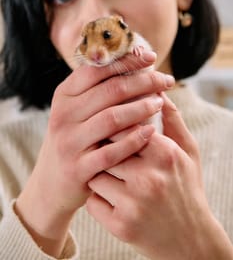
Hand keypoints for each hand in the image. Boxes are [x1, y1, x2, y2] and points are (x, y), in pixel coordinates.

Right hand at [15, 51, 173, 256]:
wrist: (51, 182)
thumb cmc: (73, 139)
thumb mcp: (75, 111)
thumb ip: (96, 90)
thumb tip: (132, 63)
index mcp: (64, 95)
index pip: (97, 69)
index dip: (126, 60)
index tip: (150, 56)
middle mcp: (64, 115)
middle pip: (110, 91)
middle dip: (144, 81)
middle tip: (166, 80)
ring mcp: (70, 142)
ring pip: (112, 118)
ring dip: (142, 108)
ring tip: (160, 102)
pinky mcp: (78, 168)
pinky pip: (112, 152)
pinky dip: (135, 140)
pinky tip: (152, 131)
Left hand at [87, 94, 232, 259]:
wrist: (190, 239)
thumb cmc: (187, 188)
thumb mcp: (188, 152)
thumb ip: (172, 119)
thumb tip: (156, 89)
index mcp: (165, 154)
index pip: (125, 125)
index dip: (115, 125)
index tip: (111, 125)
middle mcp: (148, 178)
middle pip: (106, 147)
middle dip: (103, 146)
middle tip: (105, 147)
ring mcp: (133, 203)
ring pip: (95, 173)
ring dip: (98, 172)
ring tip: (113, 176)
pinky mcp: (120, 226)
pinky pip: (92, 201)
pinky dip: (97, 198)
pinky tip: (113, 198)